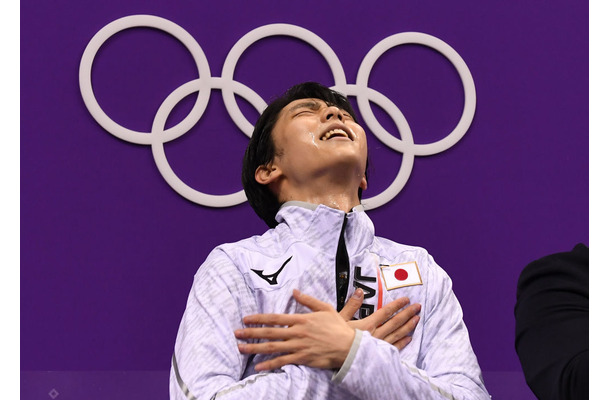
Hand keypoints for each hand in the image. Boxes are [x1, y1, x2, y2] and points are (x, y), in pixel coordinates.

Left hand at [234, 289, 354, 370]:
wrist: (349, 346)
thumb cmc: (337, 327)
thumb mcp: (324, 308)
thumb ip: (308, 300)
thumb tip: (294, 291)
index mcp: (301, 319)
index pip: (274, 318)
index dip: (259, 318)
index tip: (246, 319)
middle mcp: (297, 332)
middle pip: (269, 332)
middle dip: (250, 333)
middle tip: (236, 333)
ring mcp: (298, 346)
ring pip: (272, 348)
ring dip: (254, 348)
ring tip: (241, 348)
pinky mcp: (302, 359)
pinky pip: (282, 362)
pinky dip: (269, 364)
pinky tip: (258, 366)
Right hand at [339, 288, 420, 349]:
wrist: (337, 358)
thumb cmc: (336, 340)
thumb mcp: (340, 319)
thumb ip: (351, 305)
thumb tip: (360, 291)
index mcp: (367, 324)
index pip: (386, 312)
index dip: (397, 305)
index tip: (406, 299)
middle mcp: (376, 334)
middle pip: (395, 322)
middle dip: (407, 313)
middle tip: (418, 307)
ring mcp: (379, 346)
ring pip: (397, 334)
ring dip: (408, 326)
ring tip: (417, 319)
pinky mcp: (379, 355)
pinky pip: (394, 348)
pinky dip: (402, 342)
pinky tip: (409, 338)